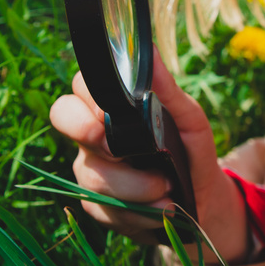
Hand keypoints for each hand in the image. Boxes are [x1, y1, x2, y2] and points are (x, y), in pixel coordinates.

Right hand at [49, 49, 247, 259]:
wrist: (203, 204)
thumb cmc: (193, 153)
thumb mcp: (189, 121)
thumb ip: (168, 91)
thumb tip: (150, 53)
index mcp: (112, 108)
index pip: (81, 86)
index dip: (89, 97)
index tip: (111, 112)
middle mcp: (93, 135)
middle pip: (61, 115)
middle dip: (85, 131)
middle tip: (118, 149)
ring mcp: (90, 169)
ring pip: (90, 173)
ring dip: (133, 187)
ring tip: (166, 191)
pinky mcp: (96, 205)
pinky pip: (102, 207)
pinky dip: (136, 212)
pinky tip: (158, 209)